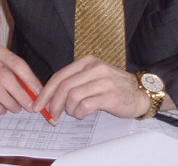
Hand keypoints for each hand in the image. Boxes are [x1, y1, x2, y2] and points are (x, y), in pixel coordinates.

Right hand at [0, 41, 41, 114]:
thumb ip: (12, 73)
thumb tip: (33, 90)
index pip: (16, 63)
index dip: (30, 78)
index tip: (38, 92)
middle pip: (7, 77)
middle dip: (21, 94)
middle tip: (30, 105)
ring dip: (10, 102)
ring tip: (16, 109)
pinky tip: (2, 110)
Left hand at [32, 56, 150, 120]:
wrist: (140, 92)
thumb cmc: (113, 86)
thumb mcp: (93, 76)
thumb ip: (74, 82)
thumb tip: (49, 97)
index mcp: (88, 61)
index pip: (60, 75)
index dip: (46, 91)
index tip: (38, 104)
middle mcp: (95, 68)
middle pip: (64, 87)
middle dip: (53, 104)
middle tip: (52, 115)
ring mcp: (103, 81)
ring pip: (73, 97)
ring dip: (69, 110)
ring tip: (75, 112)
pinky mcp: (109, 96)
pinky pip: (85, 106)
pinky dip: (79, 113)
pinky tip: (83, 114)